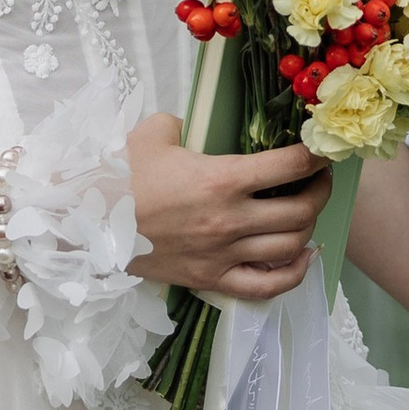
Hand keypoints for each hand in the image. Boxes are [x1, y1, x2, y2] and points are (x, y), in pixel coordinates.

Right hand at [128, 111, 327, 302]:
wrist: (87, 224)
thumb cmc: (120, 176)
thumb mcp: (152, 133)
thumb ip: (182, 122)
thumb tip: (193, 125)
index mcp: (221, 179)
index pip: (290, 166)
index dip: (315, 155)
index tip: (321, 149)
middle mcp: (230, 220)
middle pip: (300, 211)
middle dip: (319, 192)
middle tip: (317, 179)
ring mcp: (222, 254)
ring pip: (289, 247)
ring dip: (308, 227)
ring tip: (306, 211)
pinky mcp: (210, 279)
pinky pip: (265, 287)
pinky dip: (293, 274)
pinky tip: (301, 258)